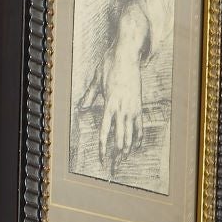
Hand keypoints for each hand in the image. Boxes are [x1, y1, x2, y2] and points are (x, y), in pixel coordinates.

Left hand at [93, 0, 151, 169]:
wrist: (126, 54)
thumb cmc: (109, 65)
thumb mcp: (95, 79)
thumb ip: (89, 95)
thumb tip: (81, 108)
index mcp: (109, 103)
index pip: (105, 131)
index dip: (104, 147)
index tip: (102, 159)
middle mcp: (122, 108)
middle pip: (120, 137)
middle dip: (117, 153)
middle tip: (115, 167)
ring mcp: (132, 107)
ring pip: (131, 134)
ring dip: (128, 148)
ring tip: (125, 160)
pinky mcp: (139, 105)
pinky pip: (140, 125)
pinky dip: (138, 136)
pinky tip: (136, 146)